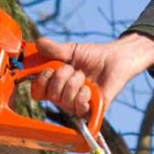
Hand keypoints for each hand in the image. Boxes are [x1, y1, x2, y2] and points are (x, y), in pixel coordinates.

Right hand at [29, 32, 153, 116]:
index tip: (49, 69)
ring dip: (75, 84)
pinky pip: (79, 108)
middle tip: (74, 69)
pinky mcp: (90, 110)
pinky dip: (84, 95)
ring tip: (85, 77)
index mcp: (54, 83)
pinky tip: (90, 88)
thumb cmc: (93, 55)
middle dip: (62, 77)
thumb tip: (38, 43)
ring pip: (65, 100)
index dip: (40, 82)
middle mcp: (62, 96)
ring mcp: (76, 104)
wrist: (115, 59)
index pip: (37, 92)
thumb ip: (53, 49)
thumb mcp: (71, 50)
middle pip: (51, 95)